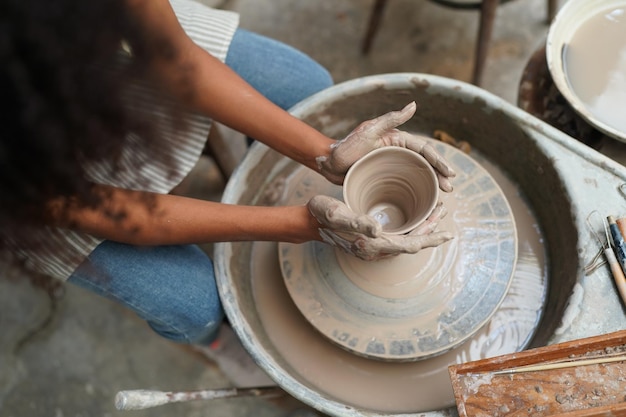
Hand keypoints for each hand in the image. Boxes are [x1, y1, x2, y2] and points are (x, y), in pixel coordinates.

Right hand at [307, 195, 452, 260]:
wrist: (309, 221)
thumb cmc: (323, 214)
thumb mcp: (338, 213)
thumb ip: (357, 222)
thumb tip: (378, 229)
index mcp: (372, 244)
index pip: (409, 245)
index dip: (430, 239)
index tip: (448, 234)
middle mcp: (375, 248)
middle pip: (412, 243)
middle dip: (430, 229)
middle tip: (444, 211)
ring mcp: (372, 246)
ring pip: (405, 239)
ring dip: (421, 228)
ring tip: (435, 212)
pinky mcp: (369, 240)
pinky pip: (396, 237)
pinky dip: (409, 228)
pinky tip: (413, 217)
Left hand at [316, 102, 455, 190]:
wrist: (328, 164)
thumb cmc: (346, 147)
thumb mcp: (368, 132)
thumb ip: (391, 119)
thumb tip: (414, 105)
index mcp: (397, 140)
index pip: (424, 150)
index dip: (439, 161)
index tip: (450, 173)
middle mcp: (398, 152)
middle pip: (425, 164)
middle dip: (440, 175)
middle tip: (450, 189)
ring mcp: (392, 166)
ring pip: (417, 176)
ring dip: (431, 185)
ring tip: (441, 197)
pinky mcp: (384, 179)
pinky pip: (404, 185)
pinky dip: (416, 192)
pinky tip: (422, 202)